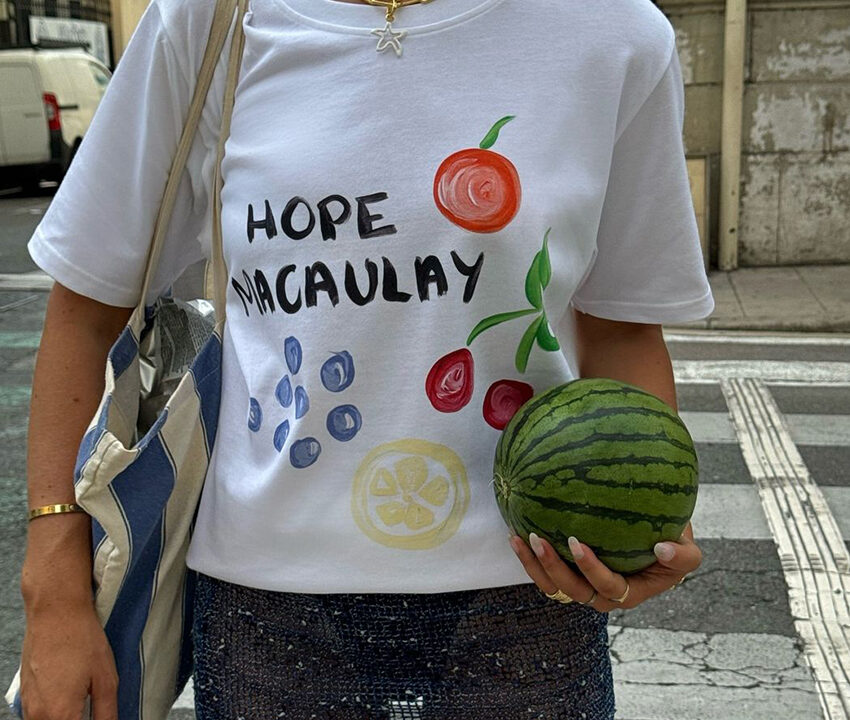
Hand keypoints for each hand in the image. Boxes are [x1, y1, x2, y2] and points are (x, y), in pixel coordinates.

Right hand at [19, 601, 118, 719]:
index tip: (100, 719)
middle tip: (93, 711)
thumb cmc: (81, 638)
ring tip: (84, 702)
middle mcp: (38, 715)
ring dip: (66, 718)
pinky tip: (69, 696)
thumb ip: (107, 713)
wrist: (56, 612)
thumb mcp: (106, 678)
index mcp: (60, 714)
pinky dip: (54, 713)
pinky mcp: (25, 695)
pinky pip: (39, 716)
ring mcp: (28, 705)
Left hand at [509, 522, 701, 610]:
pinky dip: (528, 558)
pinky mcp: (566, 575)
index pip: (607, 586)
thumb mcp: (687, 551)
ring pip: (552, 585)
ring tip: (520, 537)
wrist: (653, 539)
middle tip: (539, 539)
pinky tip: (514, 533)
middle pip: (572, 590)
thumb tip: (663, 548)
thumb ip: (683, 555)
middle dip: (553, 568)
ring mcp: (581, 586)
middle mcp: (601, 595)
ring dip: (534, 564)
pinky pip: (543, 573)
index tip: (575, 542)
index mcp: (629, 593)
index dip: (590, 569)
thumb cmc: (671, 544)